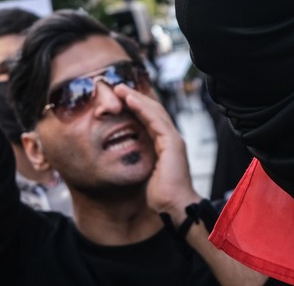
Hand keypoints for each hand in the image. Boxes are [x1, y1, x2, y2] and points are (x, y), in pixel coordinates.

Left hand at [113, 84, 200, 222]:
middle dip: (135, 98)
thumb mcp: (147, 172)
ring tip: (120, 89)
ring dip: (136, 98)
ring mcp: (173, 139)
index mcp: (166, 145)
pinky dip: (142, 108)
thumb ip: (143, 160)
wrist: (175, 206)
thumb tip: (129, 157)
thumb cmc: (162, 195)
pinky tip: (130, 100)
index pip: (151, 120)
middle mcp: (172, 138)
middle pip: (153, 111)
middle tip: (118, 88)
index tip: (120, 100)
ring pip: (154, 111)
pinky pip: (155, 120)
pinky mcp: (172, 143)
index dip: (136, 108)